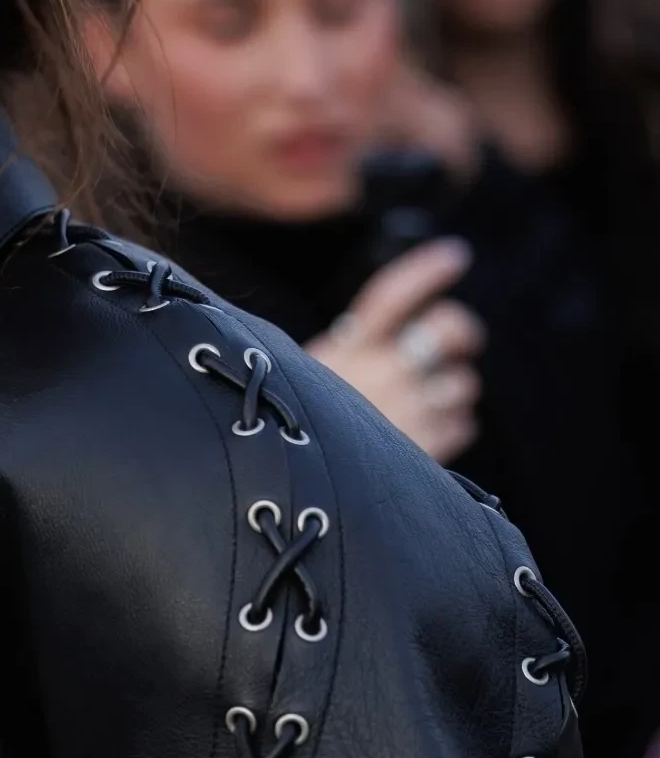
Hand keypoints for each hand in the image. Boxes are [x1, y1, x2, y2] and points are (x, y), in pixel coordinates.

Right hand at [306, 239, 484, 462]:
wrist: (303, 501)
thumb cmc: (294, 428)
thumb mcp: (308, 376)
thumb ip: (347, 350)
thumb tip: (379, 329)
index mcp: (348, 350)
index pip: (393, 296)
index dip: (428, 271)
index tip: (456, 256)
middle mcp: (384, 373)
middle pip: (448, 331)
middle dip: (461, 331)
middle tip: (458, 340)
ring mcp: (411, 411)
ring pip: (462, 382)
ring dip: (450, 390)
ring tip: (419, 404)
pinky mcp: (430, 450)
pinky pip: (463, 423)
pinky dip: (452, 424)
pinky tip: (424, 431)